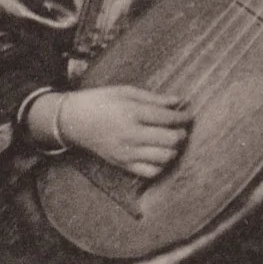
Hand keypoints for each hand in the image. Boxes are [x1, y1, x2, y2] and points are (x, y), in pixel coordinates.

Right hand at [52, 86, 191, 179]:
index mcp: (131, 113)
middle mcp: (130, 135)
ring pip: (163, 158)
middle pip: (169, 140)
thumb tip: (179, 101)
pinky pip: (150, 172)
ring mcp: (127, 152)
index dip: (183, 117)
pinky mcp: (122, 164)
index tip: (189, 115)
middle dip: (181, 134)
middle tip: (182, 128)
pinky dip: (161, 165)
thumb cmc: (100, 101)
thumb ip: (154, 98)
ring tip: (172, 141)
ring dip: (174, 149)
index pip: (167, 119)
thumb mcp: (126, 91)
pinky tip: (159, 154)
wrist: (73, 121)